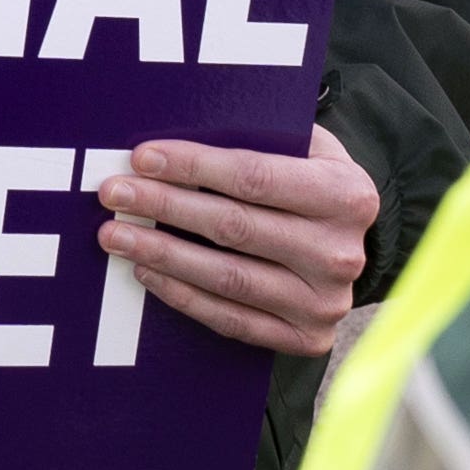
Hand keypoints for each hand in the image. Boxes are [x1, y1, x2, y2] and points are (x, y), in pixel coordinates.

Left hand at [95, 126, 376, 357]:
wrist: (354, 248)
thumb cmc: (315, 186)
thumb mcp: (309, 150)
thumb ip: (262, 139)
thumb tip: (180, 131)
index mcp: (346, 195)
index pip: (255, 177)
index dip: (194, 168)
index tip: (143, 158)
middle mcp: (340, 253)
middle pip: (234, 227)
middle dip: (165, 206)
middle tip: (115, 193)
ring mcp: (324, 302)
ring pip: (227, 277)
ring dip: (162, 255)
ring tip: (117, 236)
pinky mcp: (305, 338)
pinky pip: (231, 320)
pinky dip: (183, 295)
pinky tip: (148, 272)